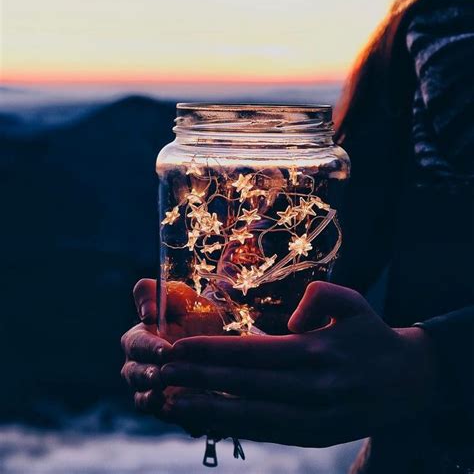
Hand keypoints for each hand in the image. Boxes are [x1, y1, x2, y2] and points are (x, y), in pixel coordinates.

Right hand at [120, 278, 223, 412]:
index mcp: (139, 339)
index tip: (166, 350)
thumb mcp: (179, 295)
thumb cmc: (195, 312)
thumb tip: (146, 314)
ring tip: (165, 400)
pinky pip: (171, 418)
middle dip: (148, 376)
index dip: (148, 347)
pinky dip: (180, 419)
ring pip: (145, 400)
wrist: (222, 336)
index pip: (135, 344)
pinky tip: (192, 420)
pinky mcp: (173, 408)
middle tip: (164, 376)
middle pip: (134, 375)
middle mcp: (140, 367)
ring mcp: (154, 389)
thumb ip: (153, 293)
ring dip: (153, 401)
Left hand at [153, 282, 437, 446]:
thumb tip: (290, 318)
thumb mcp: (354, 302)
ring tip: (172, 403)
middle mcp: (312, 388)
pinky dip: (234, 428)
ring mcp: (313, 417)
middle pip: (245, 385)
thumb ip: (321, 297)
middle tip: (161, 374)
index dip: (213, 351)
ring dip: (208, 410)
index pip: (253, 353)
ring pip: (251, 416)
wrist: (409, 381)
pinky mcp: (314, 436)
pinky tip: (207, 420)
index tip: (178, 347)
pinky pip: (267, 432)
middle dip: (199, 380)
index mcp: (317, 352)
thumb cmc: (372, 335)